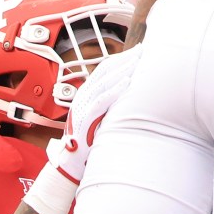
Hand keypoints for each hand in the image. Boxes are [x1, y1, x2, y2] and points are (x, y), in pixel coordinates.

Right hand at [23, 49, 139, 213]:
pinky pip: (102, 100)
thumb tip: (126, 99)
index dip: (121, 59)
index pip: (104, 70)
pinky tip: (128, 81)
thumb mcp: (96, 121)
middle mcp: (83, 97)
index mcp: (85, 95)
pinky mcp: (85, 117)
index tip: (138, 52)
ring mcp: (83, 106)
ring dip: (124, 69)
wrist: (68, 164)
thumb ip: (108, 109)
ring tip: (139, 60)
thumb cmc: (86, 144)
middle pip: (106, 71)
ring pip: (106, 82)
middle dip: (126, 59)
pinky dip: (115, 89)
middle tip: (144, 49)